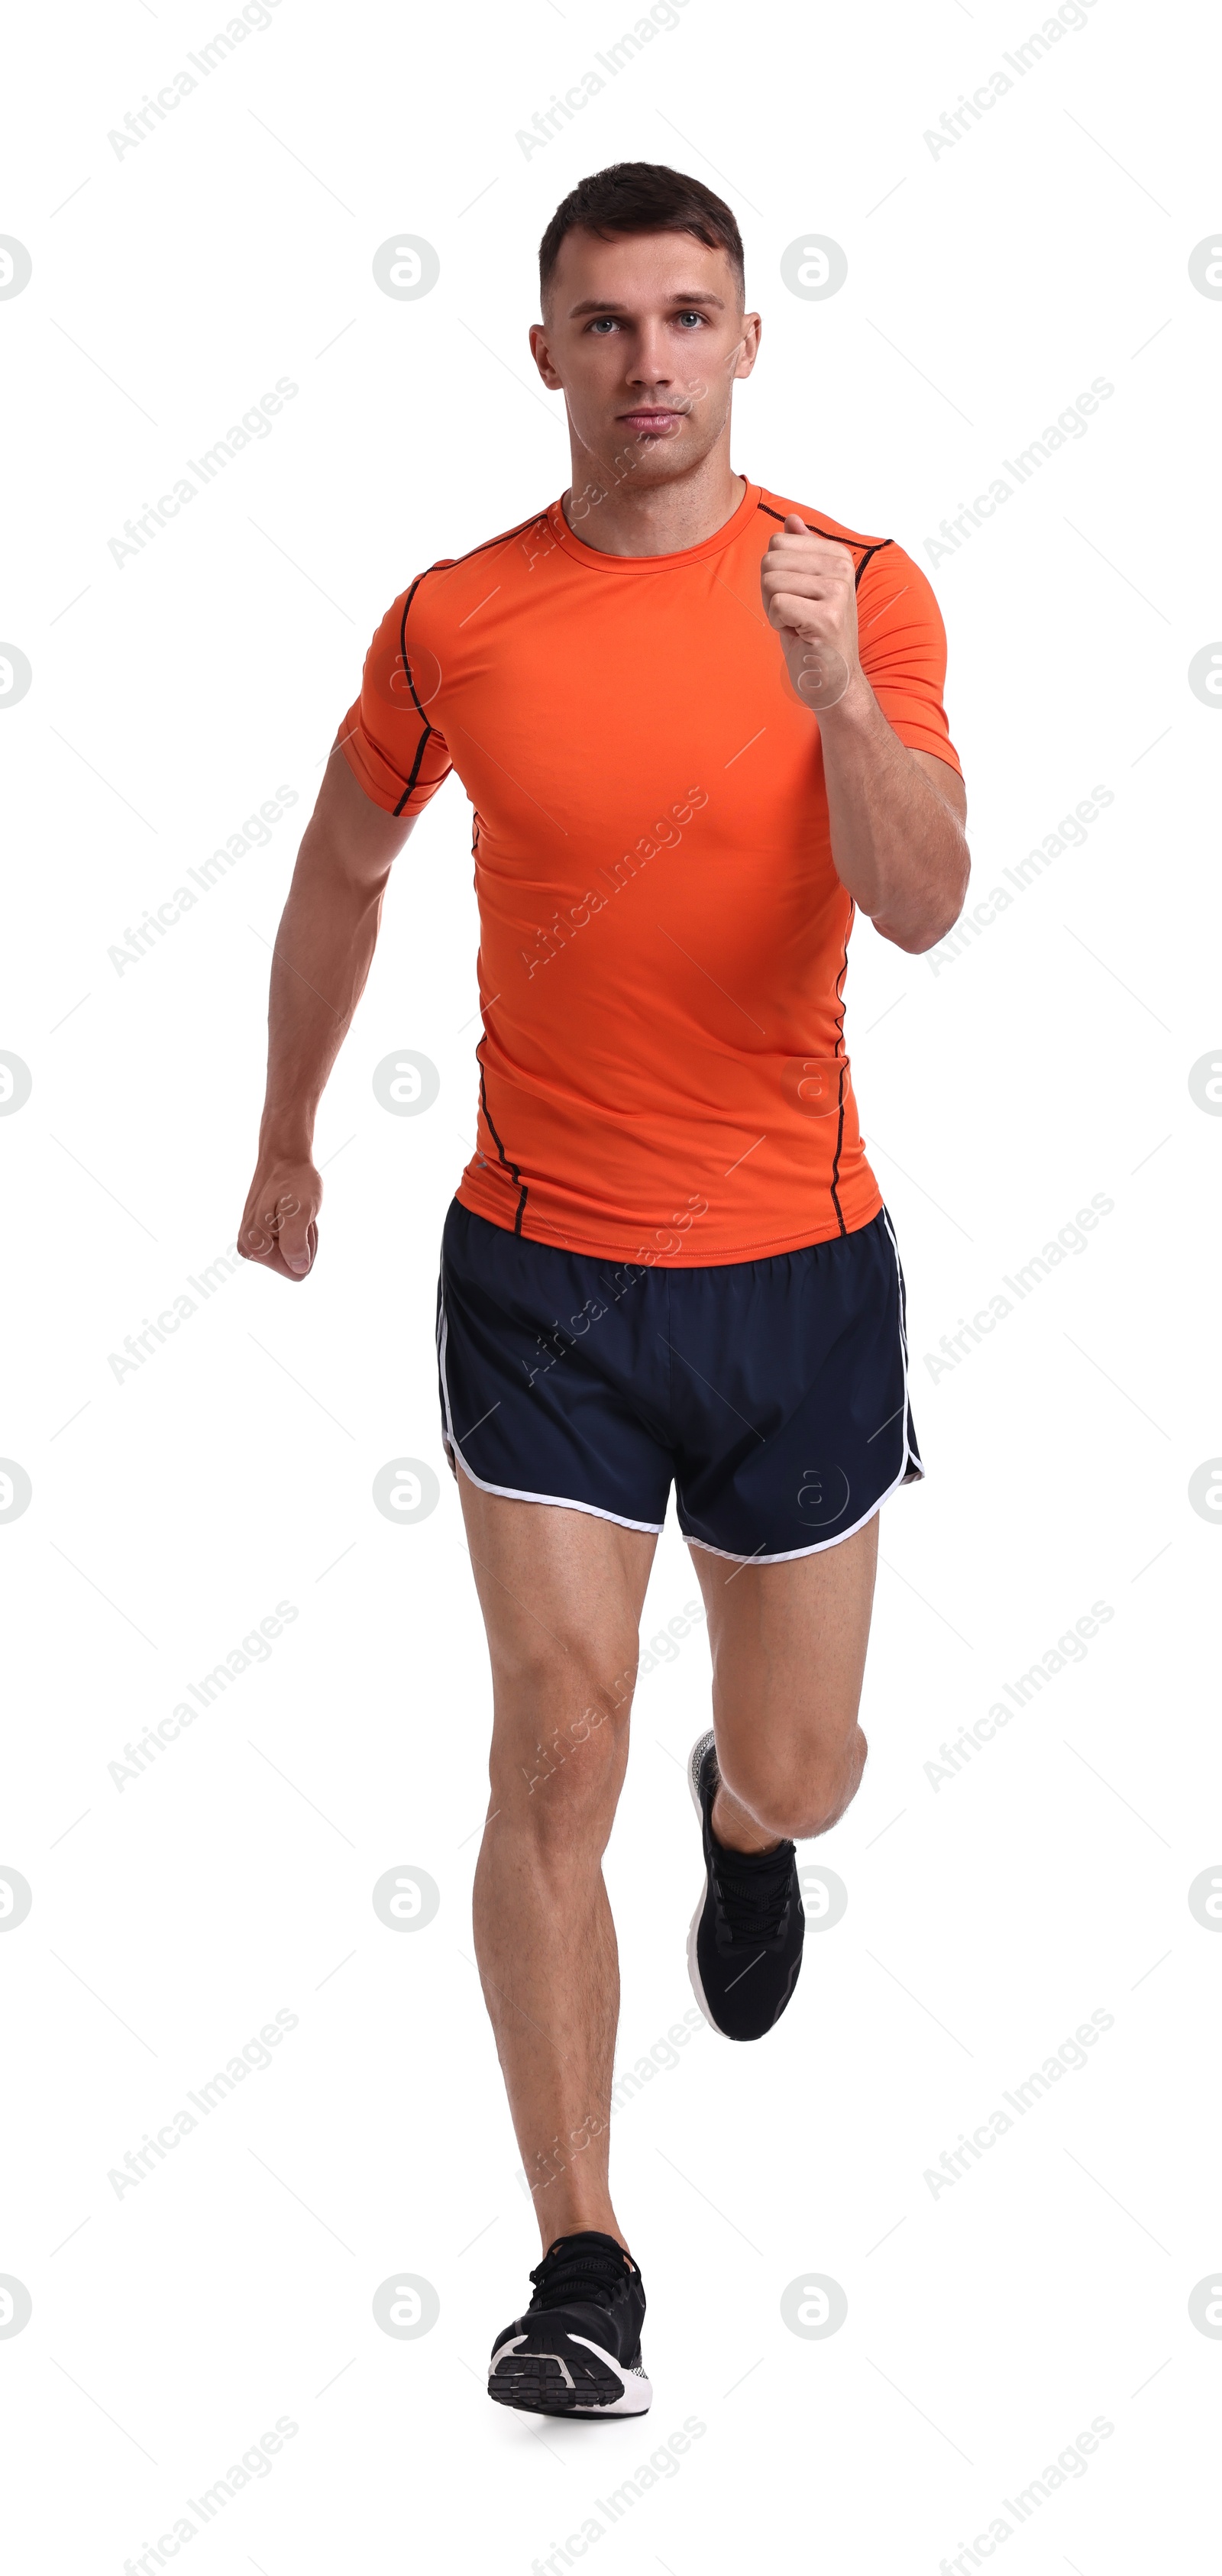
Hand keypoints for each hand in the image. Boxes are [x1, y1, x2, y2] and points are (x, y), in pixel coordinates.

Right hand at [237, 1151, 320, 1279]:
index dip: (307, 1247)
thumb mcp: (301, 1211)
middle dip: (304, 1241)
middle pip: (293, 1265)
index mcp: (254, 1247)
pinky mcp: (257, 1235)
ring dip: (301, 1234)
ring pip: (292, 1255)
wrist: (284, 1159)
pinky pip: (288, 1244)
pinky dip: (295, 1229)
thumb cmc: (295, 1181)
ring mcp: (251, 1242)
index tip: (300, 1221)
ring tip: (294, 1211)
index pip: (297, 1271)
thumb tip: (298, 1267)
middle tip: (299, 1214)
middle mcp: (247, 1248)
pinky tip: (288, 1212)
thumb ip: (296, 1242)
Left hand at [760, 514, 861, 711]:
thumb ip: (801, 551)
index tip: (795, 598)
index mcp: (837, 555)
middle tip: (793, 614)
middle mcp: (842, 568)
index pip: (777, 542)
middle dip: (770, 591)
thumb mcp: (806, 588)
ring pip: (770, 581)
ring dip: (774, 609)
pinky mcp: (827, 616)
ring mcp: (837, 591)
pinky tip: (799, 635)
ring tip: (797, 625)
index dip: (774, 575)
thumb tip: (791, 518)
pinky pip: (777, 604)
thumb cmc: (815, 636)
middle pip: (771, 559)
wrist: (833, 681)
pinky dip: (778, 624)